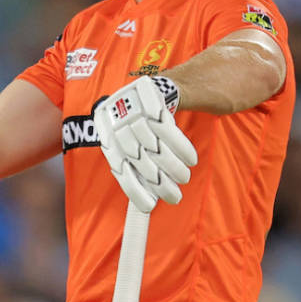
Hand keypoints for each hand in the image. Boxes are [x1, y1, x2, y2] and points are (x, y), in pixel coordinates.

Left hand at [93, 76, 197, 212]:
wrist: (140, 94)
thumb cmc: (134, 129)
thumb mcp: (126, 146)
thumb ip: (135, 171)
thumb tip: (147, 204)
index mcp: (109, 143)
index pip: (122, 172)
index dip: (135, 191)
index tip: (150, 207)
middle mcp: (118, 130)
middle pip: (143, 163)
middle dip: (161, 184)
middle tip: (175, 196)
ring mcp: (134, 116)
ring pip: (158, 150)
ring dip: (174, 169)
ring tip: (184, 178)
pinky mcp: (151, 104)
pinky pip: (170, 132)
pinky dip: (182, 149)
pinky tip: (191, 160)